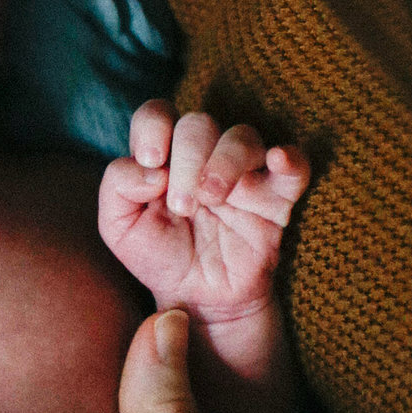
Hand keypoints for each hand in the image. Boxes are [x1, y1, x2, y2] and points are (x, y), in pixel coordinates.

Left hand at [99, 101, 309, 321]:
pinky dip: (290, 158)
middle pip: (198, 123)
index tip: (152, 161)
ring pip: (243, 136)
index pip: (159, 114)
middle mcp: (204, 156)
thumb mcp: (118, 228)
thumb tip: (149, 168)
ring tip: (212, 199)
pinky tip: (278, 160)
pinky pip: (295, 165)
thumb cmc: (159, 256)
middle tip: (183, 205)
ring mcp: (243, 173)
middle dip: (187, 159)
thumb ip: (116, 187)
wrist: (198, 298)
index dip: (153, 127)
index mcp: (164, 156)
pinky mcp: (276, 197)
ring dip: (224, 162)